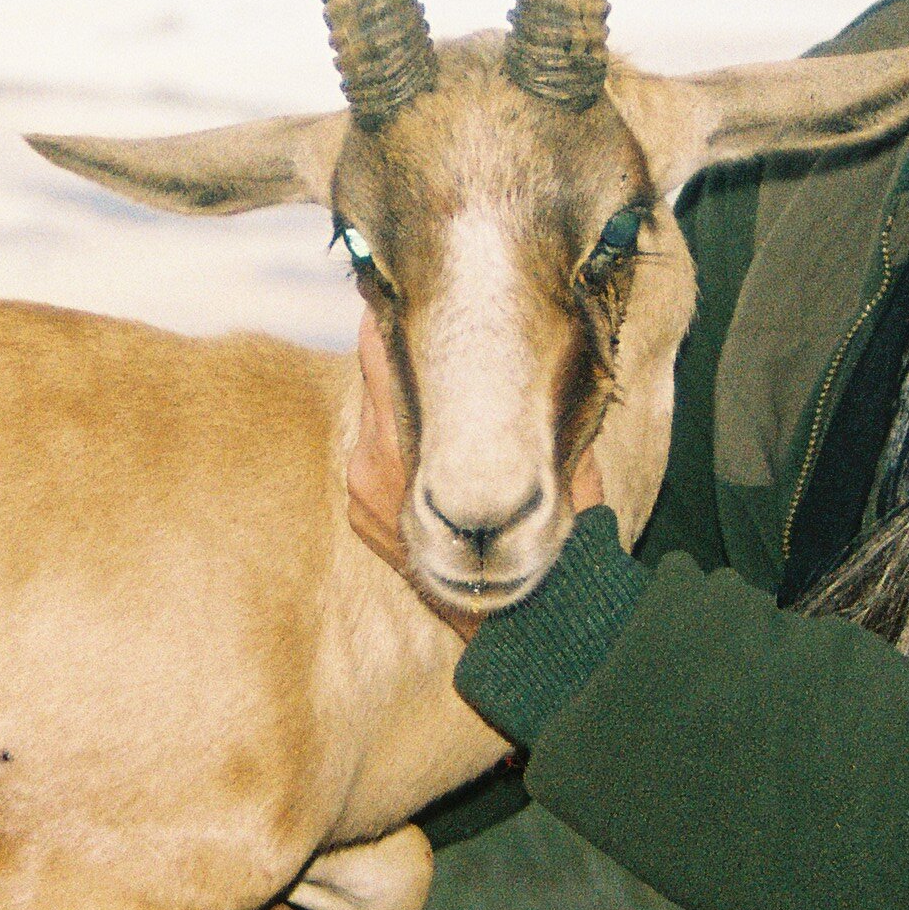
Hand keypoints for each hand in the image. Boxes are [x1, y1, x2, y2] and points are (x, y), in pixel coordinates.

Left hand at [344, 310, 607, 638]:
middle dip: (410, 354)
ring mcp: (361, 490)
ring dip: (407, 400)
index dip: (396, 313)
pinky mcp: (361, 514)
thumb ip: (520, 403)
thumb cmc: (547, 535)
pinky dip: (400, 443)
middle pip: (376, 377)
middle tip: (440, 324)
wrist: (526, 625)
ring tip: (446, 386)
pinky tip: (437, 444)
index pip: (381, 349)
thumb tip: (519, 344)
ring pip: (377, 415)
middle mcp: (370, 459)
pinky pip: (376, 455)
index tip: (412, 284)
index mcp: (405, 438)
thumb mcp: (547, 455)